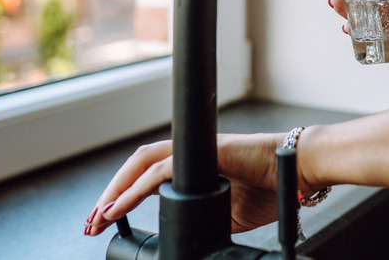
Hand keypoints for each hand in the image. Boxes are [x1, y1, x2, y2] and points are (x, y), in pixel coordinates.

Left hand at [84, 133, 317, 235]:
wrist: (297, 172)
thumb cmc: (269, 186)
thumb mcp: (225, 214)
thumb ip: (198, 217)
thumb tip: (178, 236)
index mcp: (192, 167)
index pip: (147, 175)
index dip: (122, 195)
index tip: (105, 221)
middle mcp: (190, 154)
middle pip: (136, 166)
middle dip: (109, 194)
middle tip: (91, 224)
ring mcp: (197, 152)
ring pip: (142, 163)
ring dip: (115, 190)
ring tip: (98, 216)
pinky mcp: (207, 153)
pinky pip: (162, 170)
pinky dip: (136, 190)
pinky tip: (119, 207)